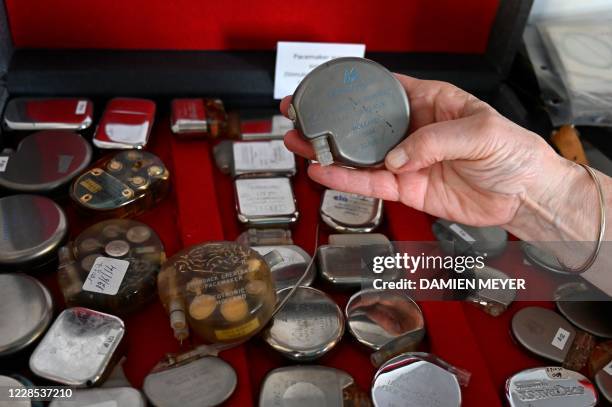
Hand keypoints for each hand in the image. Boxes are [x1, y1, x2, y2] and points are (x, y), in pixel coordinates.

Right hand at [281, 74, 572, 227]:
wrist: (524, 196)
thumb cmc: (512, 153)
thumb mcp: (480, 132)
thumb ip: (434, 141)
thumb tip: (396, 157)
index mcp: (431, 102)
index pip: (387, 89)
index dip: (357, 88)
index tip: (328, 88)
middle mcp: (413, 131)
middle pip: (364, 124)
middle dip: (332, 121)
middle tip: (300, 116)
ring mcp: (407, 161)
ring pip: (361, 156)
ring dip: (330, 151)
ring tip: (300, 144)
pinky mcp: (407, 189)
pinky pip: (372, 184)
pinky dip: (347, 179)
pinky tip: (324, 172)